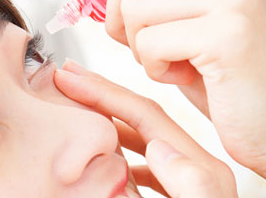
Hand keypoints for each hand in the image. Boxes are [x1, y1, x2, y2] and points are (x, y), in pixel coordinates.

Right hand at [54, 60, 237, 197]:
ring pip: (134, 137)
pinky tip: (102, 154)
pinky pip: (136, 161)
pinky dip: (115, 152)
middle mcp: (187, 165)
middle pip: (136, 117)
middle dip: (100, 95)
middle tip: (69, 79)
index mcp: (196, 167)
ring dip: (104, 121)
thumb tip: (160, 149)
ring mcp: (176, 176)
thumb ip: (191, 184)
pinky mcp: (168, 188)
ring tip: (79, 108)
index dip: (104, 93)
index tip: (71, 80)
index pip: (142, 113)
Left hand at [73, 0, 265, 178]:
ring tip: (171, 61)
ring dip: (140, 47)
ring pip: (134, 9)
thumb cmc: (210, 71)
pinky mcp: (227, 35)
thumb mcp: (171, 24)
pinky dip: (155, 68)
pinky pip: (151, 42)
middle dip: (120, 20)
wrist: (257, 114)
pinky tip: (183, 76)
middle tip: (147, 47)